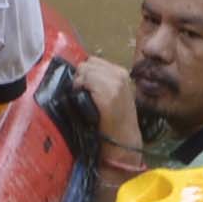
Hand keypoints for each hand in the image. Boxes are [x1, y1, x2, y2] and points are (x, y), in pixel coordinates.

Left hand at [73, 58, 150, 179]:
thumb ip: (101, 81)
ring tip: (82, 97)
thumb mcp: (113, 95)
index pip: (94, 61)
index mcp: (121, 73)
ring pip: (85, 70)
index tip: (83, 86)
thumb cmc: (114, 121)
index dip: (85, 73)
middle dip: (81, 76)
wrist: (123, 141)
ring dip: (79, 82)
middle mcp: (119, 75)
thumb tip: (80, 73)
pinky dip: (79, 88)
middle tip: (81, 93)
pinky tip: (82, 99)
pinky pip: (85, 80)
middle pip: (87, 63)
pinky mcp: (108, 93)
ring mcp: (115, 83)